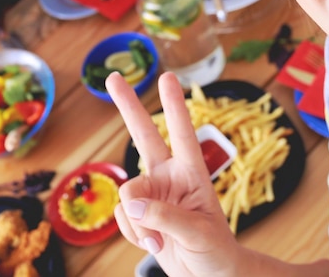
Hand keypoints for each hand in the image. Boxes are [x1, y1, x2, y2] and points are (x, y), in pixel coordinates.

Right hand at [107, 71, 240, 276]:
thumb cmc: (215, 251)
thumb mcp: (197, 233)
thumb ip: (164, 215)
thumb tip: (130, 203)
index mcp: (192, 173)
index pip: (184, 134)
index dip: (174, 105)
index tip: (167, 77)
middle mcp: (169, 176)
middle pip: (144, 135)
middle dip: (128, 106)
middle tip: (113, 77)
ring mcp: (151, 194)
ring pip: (127, 195)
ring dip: (138, 224)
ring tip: (160, 242)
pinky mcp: (138, 213)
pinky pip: (121, 217)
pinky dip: (133, 234)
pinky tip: (152, 243)